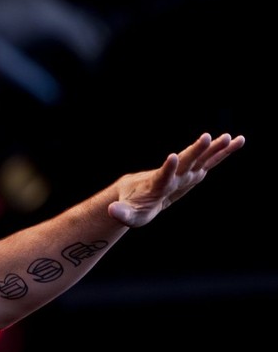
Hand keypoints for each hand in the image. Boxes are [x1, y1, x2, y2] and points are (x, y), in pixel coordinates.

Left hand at [108, 133, 245, 227]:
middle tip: (206, 137)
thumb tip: (112, 211)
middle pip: (185, 161)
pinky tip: (239, 141)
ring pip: (200, 158)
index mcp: (156, 184)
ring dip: (214, 149)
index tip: (172, 156)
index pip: (162, 176)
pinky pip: (211, 162)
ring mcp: (184, 173)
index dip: (168, 168)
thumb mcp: (127, 213)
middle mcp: (172, 175)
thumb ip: (121, 213)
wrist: (136, 191)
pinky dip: (224, 152)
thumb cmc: (132, 205)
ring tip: (229, 137)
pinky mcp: (193, 173)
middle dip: (195, 151)